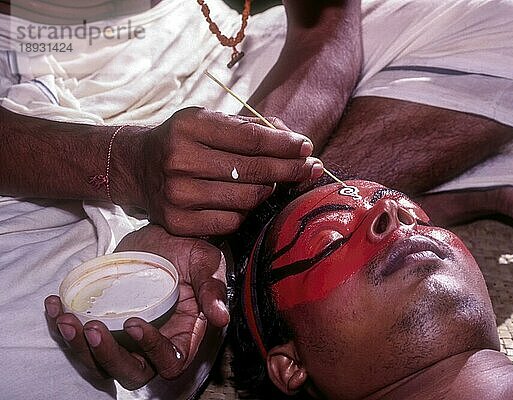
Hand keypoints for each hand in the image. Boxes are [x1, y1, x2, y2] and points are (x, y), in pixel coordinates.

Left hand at [44, 225, 228, 389]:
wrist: (160, 234)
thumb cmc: (188, 248)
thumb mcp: (205, 261)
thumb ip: (212, 288)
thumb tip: (221, 317)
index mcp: (183, 333)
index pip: (170, 360)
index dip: (152, 350)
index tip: (134, 323)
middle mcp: (154, 342)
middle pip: (131, 371)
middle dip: (107, 356)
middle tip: (90, 328)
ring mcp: (125, 337)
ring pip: (101, 363)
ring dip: (79, 348)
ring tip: (66, 318)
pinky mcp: (104, 324)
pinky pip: (80, 340)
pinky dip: (62, 328)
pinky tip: (55, 305)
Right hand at [137, 107, 321, 235]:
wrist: (138, 166)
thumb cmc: (184, 140)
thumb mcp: (209, 121)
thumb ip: (250, 128)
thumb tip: (293, 142)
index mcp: (189, 126)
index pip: (250, 138)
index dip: (284, 145)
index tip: (306, 147)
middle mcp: (180, 159)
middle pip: (252, 170)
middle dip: (289, 169)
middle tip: (311, 167)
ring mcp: (177, 194)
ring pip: (247, 199)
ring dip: (268, 191)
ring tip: (273, 182)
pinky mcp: (177, 222)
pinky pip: (231, 222)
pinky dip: (246, 212)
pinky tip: (246, 200)